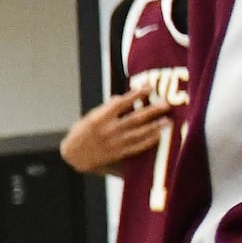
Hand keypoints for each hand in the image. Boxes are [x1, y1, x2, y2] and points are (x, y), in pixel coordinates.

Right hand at [59, 84, 175, 174]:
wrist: (73, 155)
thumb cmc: (82, 133)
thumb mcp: (90, 117)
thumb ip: (107, 109)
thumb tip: (123, 98)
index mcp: (99, 118)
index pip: (121, 103)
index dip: (136, 94)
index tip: (149, 88)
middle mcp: (108, 130)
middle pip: (134, 118)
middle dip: (151, 110)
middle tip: (166, 104)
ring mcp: (114, 143)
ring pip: (138, 133)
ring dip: (154, 126)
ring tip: (168, 121)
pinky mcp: (118, 154)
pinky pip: (136, 147)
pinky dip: (148, 141)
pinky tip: (158, 136)